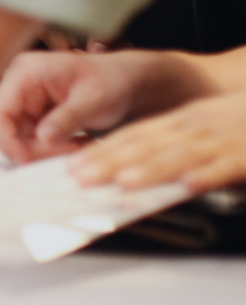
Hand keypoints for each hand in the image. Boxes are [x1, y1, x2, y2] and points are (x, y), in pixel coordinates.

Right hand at [0, 49, 201, 164]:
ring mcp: (26, 97)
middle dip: (32, 147)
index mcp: (25, 72)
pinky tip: (75, 144)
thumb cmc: (112, 82)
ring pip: (19, 135)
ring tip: (77, 148)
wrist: (126, 80)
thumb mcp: (92, 100)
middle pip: (7, 126)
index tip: (28, 163)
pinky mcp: (35, 111)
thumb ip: (65, 118)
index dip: (7, 140)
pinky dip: (51, 147)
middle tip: (67, 155)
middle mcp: (19, 83)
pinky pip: (33, 137)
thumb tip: (42, 139)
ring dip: (45, 149)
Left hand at [73, 91, 245, 192]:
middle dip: (111, 161)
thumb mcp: (207, 125)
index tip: (74, 165)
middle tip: (80, 177)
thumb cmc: (244, 120)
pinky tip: (189, 185)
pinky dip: (207, 173)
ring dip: (151, 168)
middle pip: (147, 143)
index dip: (104, 150)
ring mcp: (222, 139)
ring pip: (180, 154)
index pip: (135, 134)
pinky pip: (225, 165)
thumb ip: (177, 143)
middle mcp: (197, 126)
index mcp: (184, 120)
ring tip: (123, 182)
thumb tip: (134, 164)